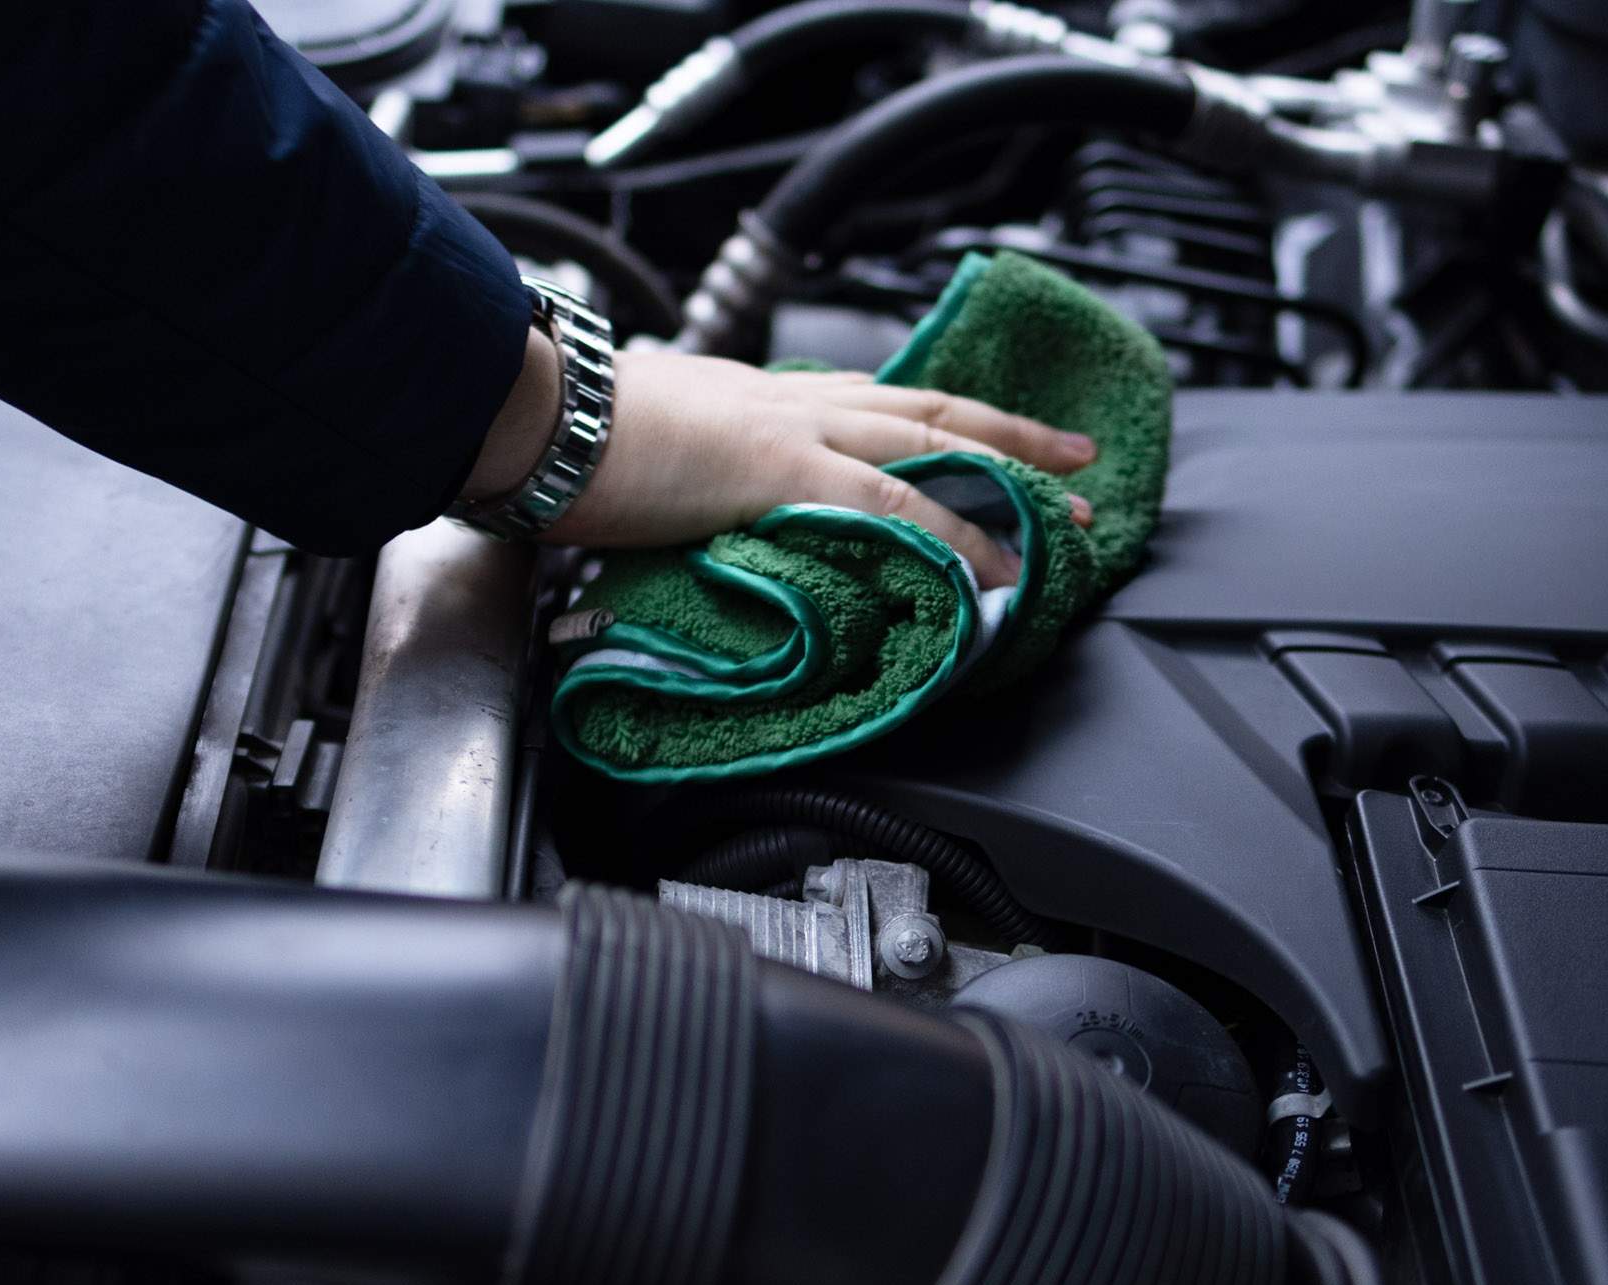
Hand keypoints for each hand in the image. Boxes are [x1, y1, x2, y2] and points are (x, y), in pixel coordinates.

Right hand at [463, 341, 1094, 587]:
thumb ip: (674, 479)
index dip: (923, 418)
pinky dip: (959, 535)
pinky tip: (1004, 565)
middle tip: (1075, 454)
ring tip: (1079, 511)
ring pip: (936, 443)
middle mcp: (787, 399)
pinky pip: (899, 507)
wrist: (528, 416)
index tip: (967, 430)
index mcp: (750, 395)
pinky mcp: (787, 472)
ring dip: (1016, 475)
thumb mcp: (634, 454)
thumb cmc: (557, 439)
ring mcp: (794, 430)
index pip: (861, 399)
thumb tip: (669, 511)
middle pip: (926, 405)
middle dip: (1007, 430)